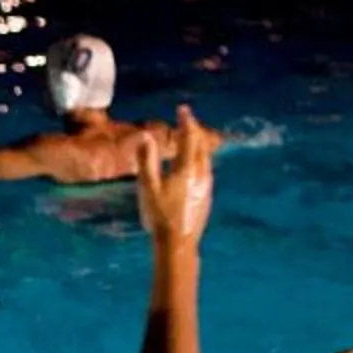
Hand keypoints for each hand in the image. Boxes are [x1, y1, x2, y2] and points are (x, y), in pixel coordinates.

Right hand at [134, 106, 214, 252]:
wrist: (178, 243)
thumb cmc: (160, 215)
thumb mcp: (148, 187)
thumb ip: (147, 160)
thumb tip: (146, 136)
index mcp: (185, 169)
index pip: (189, 138)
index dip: (186, 122)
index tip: (183, 109)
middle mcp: (200, 174)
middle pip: (201, 146)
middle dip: (195, 131)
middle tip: (187, 122)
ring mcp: (206, 186)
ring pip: (206, 159)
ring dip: (199, 146)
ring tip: (191, 141)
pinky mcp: (207, 197)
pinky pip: (206, 170)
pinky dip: (200, 160)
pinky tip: (194, 167)